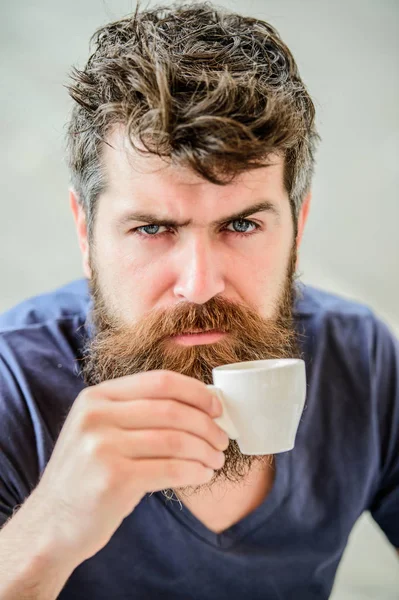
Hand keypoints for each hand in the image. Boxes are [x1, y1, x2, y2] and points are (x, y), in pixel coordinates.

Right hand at [33, 370, 228, 564]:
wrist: (52, 523)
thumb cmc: (88, 475)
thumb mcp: (99, 430)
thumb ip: (137, 413)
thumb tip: (199, 406)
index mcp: (96, 397)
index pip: (159, 382)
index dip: (195, 392)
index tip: (217, 407)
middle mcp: (96, 416)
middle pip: (171, 410)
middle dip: (206, 424)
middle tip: (222, 439)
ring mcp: (102, 447)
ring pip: (175, 439)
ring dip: (205, 450)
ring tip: (216, 460)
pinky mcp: (114, 480)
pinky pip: (171, 469)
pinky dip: (195, 471)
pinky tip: (203, 475)